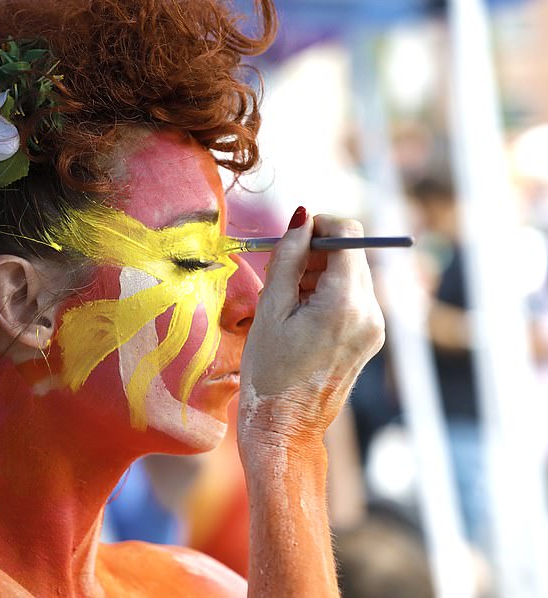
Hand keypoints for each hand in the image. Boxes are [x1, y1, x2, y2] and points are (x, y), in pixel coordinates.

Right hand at [238, 210, 384, 449]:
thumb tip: (301, 217)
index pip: (347, 234)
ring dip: (319, 273)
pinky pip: (352, 298)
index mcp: (345, 302)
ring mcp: (374, 327)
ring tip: (286, 300)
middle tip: (280, 273)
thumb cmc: (270, 372)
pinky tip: (300, 316)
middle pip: (351, 253)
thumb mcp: (270, 309)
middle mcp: (370, 312)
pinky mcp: (370, 338)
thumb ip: (287, 258)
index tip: (290, 238)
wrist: (285, 427)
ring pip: (350, 275)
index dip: (318, 226)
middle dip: (315, 252)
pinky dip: (326, 294)